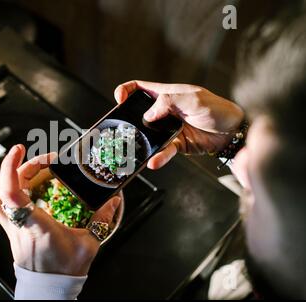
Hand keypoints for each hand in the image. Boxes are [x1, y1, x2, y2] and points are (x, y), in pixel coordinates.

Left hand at [0, 144, 120, 275]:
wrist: (49, 288)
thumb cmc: (65, 270)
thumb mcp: (88, 244)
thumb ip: (101, 220)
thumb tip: (113, 201)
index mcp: (38, 225)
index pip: (14, 196)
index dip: (13, 170)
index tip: (21, 152)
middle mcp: (20, 224)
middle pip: (10, 187)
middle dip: (24, 164)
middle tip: (46, 157)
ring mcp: (13, 227)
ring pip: (2, 195)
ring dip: (10, 171)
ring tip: (19, 153)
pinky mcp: (12, 231)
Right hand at [114, 81, 244, 168]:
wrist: (233, 131)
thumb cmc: (217, 109)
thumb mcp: (193, 99)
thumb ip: (168, 102)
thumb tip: (148, 115)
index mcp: (166, 94)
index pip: (140, 88)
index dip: (126, 91)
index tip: (119, 99)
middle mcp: (164, 111)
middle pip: (139, 114)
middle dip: (127, 121)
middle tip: (120, 129)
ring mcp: (168, 129)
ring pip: (148, 136)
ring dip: (141, 143)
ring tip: (134, 149)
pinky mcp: (176, 144)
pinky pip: (163, 151)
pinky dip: (158, 157)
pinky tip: (154, 161)